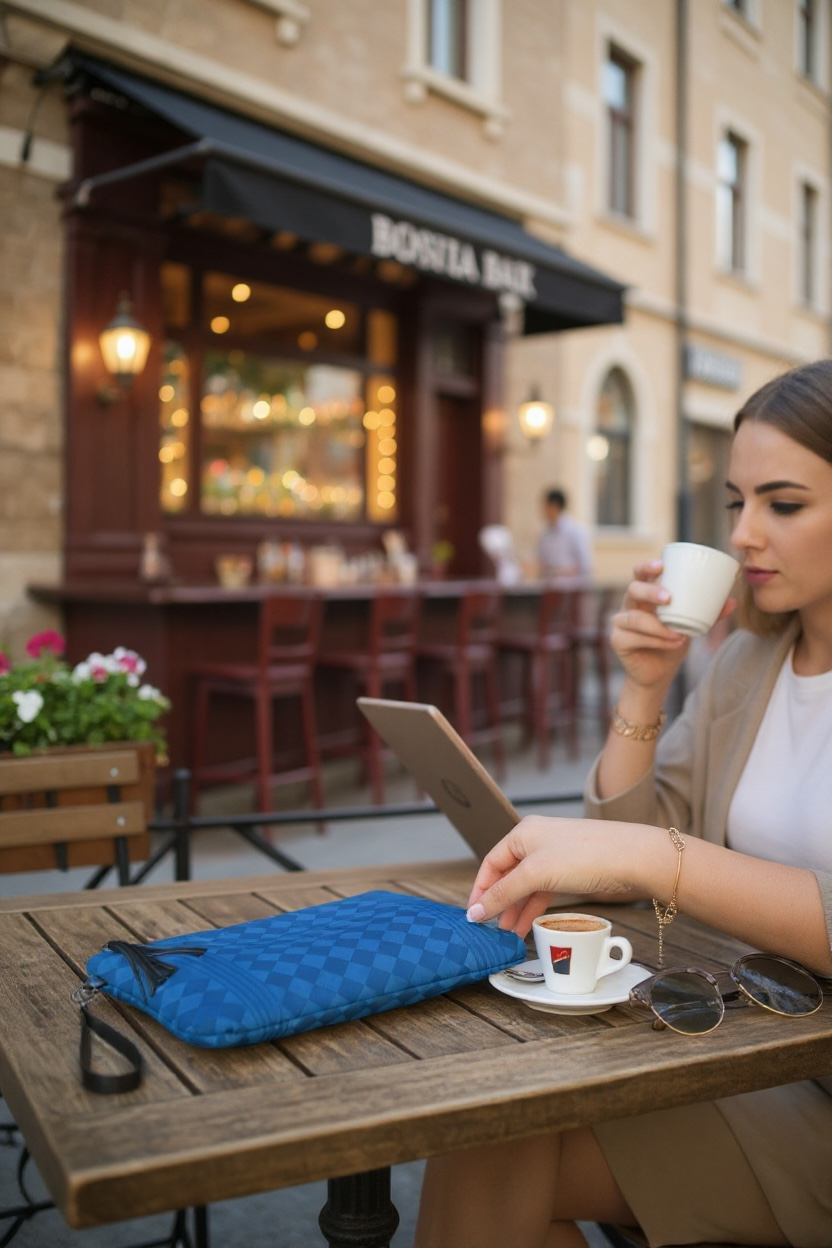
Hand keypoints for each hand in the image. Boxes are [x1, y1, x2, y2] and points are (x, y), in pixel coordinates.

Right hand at [465, 816, 650, 935]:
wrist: (633, 858)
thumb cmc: (584, 856)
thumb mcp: (536, 874)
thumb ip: (504, 893)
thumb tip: (476, 911)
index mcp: (523, 833)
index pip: (491, 863)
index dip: (481, 890)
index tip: (473, 916)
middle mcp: (536, 841)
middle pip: (508, 875)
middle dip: (498, 902)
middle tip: (490, 929)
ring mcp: (555, 856)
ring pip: (526, 886)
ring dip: (516, 909)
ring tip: (508, 933)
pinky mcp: (571, 871)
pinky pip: (543, 890)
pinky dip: (534, 907)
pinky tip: (527, 925)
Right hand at [610, 559, 733, 692]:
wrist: (658, 674)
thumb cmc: (672, 643)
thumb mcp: (692, 625)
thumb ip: (709, 614)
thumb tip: (732, 602)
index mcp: (645, 596)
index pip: (640, 573)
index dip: (647, 566)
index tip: (661, 565)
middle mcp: (630, 605)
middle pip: (633, 590)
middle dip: (649, 591)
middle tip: (668, 598)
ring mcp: (621, 623)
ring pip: (635, 618)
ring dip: (658, 626)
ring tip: (679, 634)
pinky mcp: (618, 640)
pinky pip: (635, 637)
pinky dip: (656, 640)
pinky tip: (673, 643)